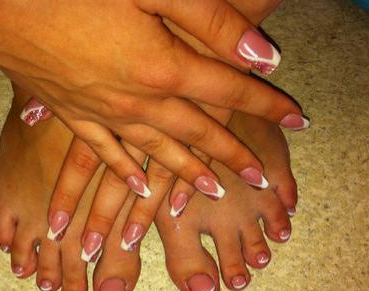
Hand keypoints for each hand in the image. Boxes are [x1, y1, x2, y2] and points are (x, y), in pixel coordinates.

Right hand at [43, 0, 301, 251]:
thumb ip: (211, 21)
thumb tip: (262, 57)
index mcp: (161, 66)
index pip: (229, 89)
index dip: (267, 104)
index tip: (299, 119)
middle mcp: (135, 100)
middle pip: (197, 133)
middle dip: (234, 153)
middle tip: (260, 179)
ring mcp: (101, 111)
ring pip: (156, 152)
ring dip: (188, 174)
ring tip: (214, 191)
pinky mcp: (69, 111)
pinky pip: (105, 152)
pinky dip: (126, 173)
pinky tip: (140, 189)